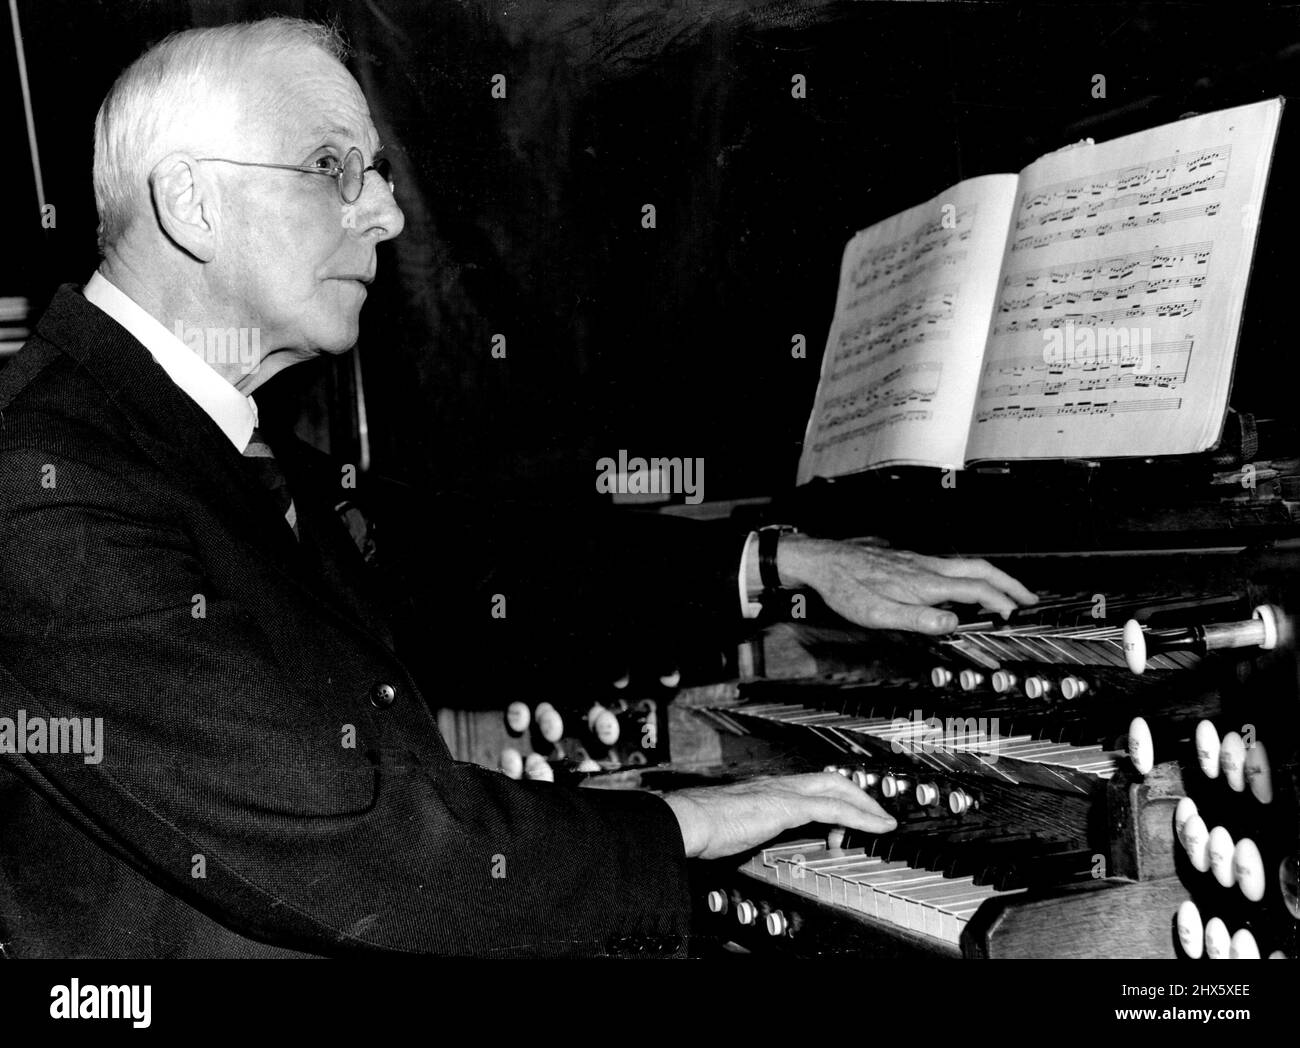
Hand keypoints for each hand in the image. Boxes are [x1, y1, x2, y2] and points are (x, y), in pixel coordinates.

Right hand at [663, 772, 895, 860]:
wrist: (688, 820)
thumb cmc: (701, 826)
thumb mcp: (736, 828)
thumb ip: (753, 829)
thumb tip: (756, 841)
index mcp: (767, 789)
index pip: (810, 785)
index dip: (836, 796)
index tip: (849, 816)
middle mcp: (779, 785)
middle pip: (831, 779)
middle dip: (859, 795)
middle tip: (877, 815)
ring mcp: (784, 792)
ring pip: (838, 788)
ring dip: (865, 806)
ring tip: (882, 824)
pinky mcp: (787, 806)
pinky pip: (834, 807)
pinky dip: (861, 816)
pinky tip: (875, 828)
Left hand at [773, 535, 1036, 634]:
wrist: (824, 560)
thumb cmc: (847, 587)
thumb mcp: (878, 613)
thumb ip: (918, 619)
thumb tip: (952, 623)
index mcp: (924, 583)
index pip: (975, 588)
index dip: (999, 601)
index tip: (1014, 614)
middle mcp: (927, 567)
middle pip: (979, 569)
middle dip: (1008, 583)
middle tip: (1029, 597)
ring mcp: (919, 561)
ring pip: (967, 564)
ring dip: (993, 577)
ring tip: (1007, 592)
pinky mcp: (909, 560)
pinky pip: (951, 565)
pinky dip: (971, 574)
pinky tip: (966, 584)